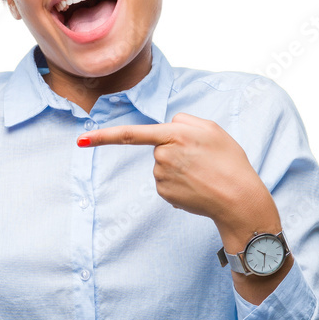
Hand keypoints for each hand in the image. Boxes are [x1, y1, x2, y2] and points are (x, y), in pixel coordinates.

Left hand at [77, 112, 274, 239]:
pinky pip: (166, 181)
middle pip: (159, 145)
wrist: (237, 199)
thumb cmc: (229, 162)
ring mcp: (161, 176)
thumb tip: (166, 125)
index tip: (81, 140)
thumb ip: (185, 120)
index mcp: (175, 134)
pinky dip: (179, 183)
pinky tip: (196, 186)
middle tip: (203, 159)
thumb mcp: (213, 129)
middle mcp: (163, 155)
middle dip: (176, 148)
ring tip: (203, 173)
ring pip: (162, 164)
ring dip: (179, 167)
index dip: (104, 137)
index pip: (132, 134)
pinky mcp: (164, 193)